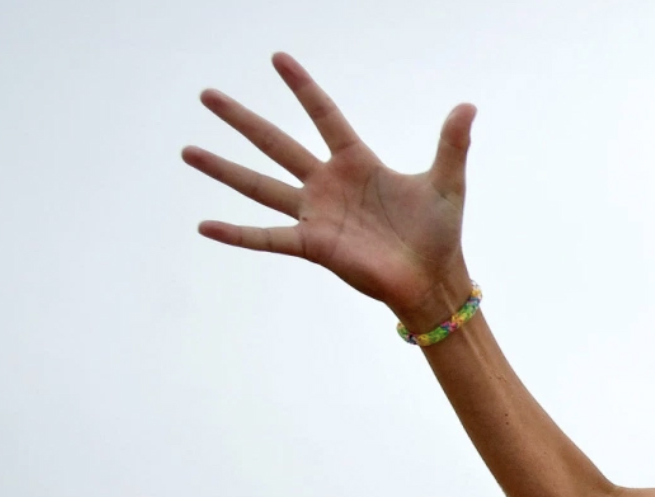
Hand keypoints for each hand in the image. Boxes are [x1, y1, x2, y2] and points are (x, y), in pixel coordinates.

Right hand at [184, 53, 475, 326]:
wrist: (434, 280)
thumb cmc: (440, 233)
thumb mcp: (447, 183)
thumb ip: (451, 143)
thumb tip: (468, 105)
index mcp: (357, 163)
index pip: (324, 115)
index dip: (302, 88)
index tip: (277, 58)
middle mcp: (328, 185)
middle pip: (276, 143)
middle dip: (241, 120)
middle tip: (206, 95)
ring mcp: (316, 215)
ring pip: (260, 186)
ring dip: (223, 169)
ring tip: (187, 150)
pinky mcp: (313, 246)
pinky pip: (268, 238)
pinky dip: (237, 233)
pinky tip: (204, 225)